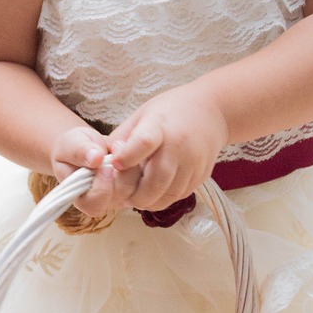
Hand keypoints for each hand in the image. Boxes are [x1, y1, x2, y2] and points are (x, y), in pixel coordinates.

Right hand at [50, 125, 141, 217]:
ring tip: (120, 146)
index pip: (92, 205)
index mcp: (81, 196)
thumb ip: (78, 151)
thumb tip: (95, 159)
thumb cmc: (75, 147)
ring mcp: (119, 196)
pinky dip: (140, 165)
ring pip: (134, 191)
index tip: (104, 165)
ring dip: (131, 167)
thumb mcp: (70, 143)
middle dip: (120, 174)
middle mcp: (102, 201)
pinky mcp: (134, 187)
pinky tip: (130, 151)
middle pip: (118, 199)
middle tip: (115, 147)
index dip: (101, 189)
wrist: (88, 144)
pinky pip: (144, 182)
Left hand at [109, 82, 229, 211]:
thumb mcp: (142, 114)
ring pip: (167, 195)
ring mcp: (193, 162)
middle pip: (155, 181)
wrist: (212, 111)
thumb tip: (100, 160)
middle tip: (123, 195)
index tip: (113, 165)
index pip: (143, 143)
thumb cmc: (171, 111)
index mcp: (159, 125)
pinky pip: (178, 196)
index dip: (126, 158)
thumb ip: (122, 137)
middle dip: (134, 194)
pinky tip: (155, 191)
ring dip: (148, 201)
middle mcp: (179, 145)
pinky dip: (163, 198)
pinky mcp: (201, 175)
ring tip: (136, 195)